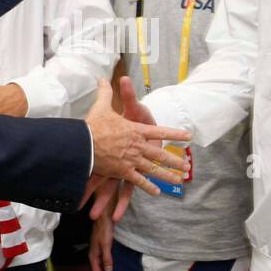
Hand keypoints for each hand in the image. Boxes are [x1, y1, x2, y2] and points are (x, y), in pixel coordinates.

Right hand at [83, 76, 187, 205]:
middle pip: (160, 154)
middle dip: (174, 160)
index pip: (160, 131)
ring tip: (178, 179)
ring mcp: (132, 160)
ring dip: (167, 175)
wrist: (83, 144)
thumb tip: (102, 78)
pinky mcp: (123, 172)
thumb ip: (106, 93)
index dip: (175, 133)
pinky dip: (148, 187)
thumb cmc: (93, 125)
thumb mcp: (101, 107)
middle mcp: (138, 146)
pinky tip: (157, 192)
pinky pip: (138, 181)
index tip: (188, 136)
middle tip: (186, 165)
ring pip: (153, 169)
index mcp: (136, 130)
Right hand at [88, 201, 116, 270]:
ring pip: (100, 266)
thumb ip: (107, 258)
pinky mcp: (102, 247)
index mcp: (93, 255)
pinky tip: (112, 269)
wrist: (104, 216)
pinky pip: (103, 261)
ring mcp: (98, 251)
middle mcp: (94, 254)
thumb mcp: (106, 244)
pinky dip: (107, 267)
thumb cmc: (104, 229)